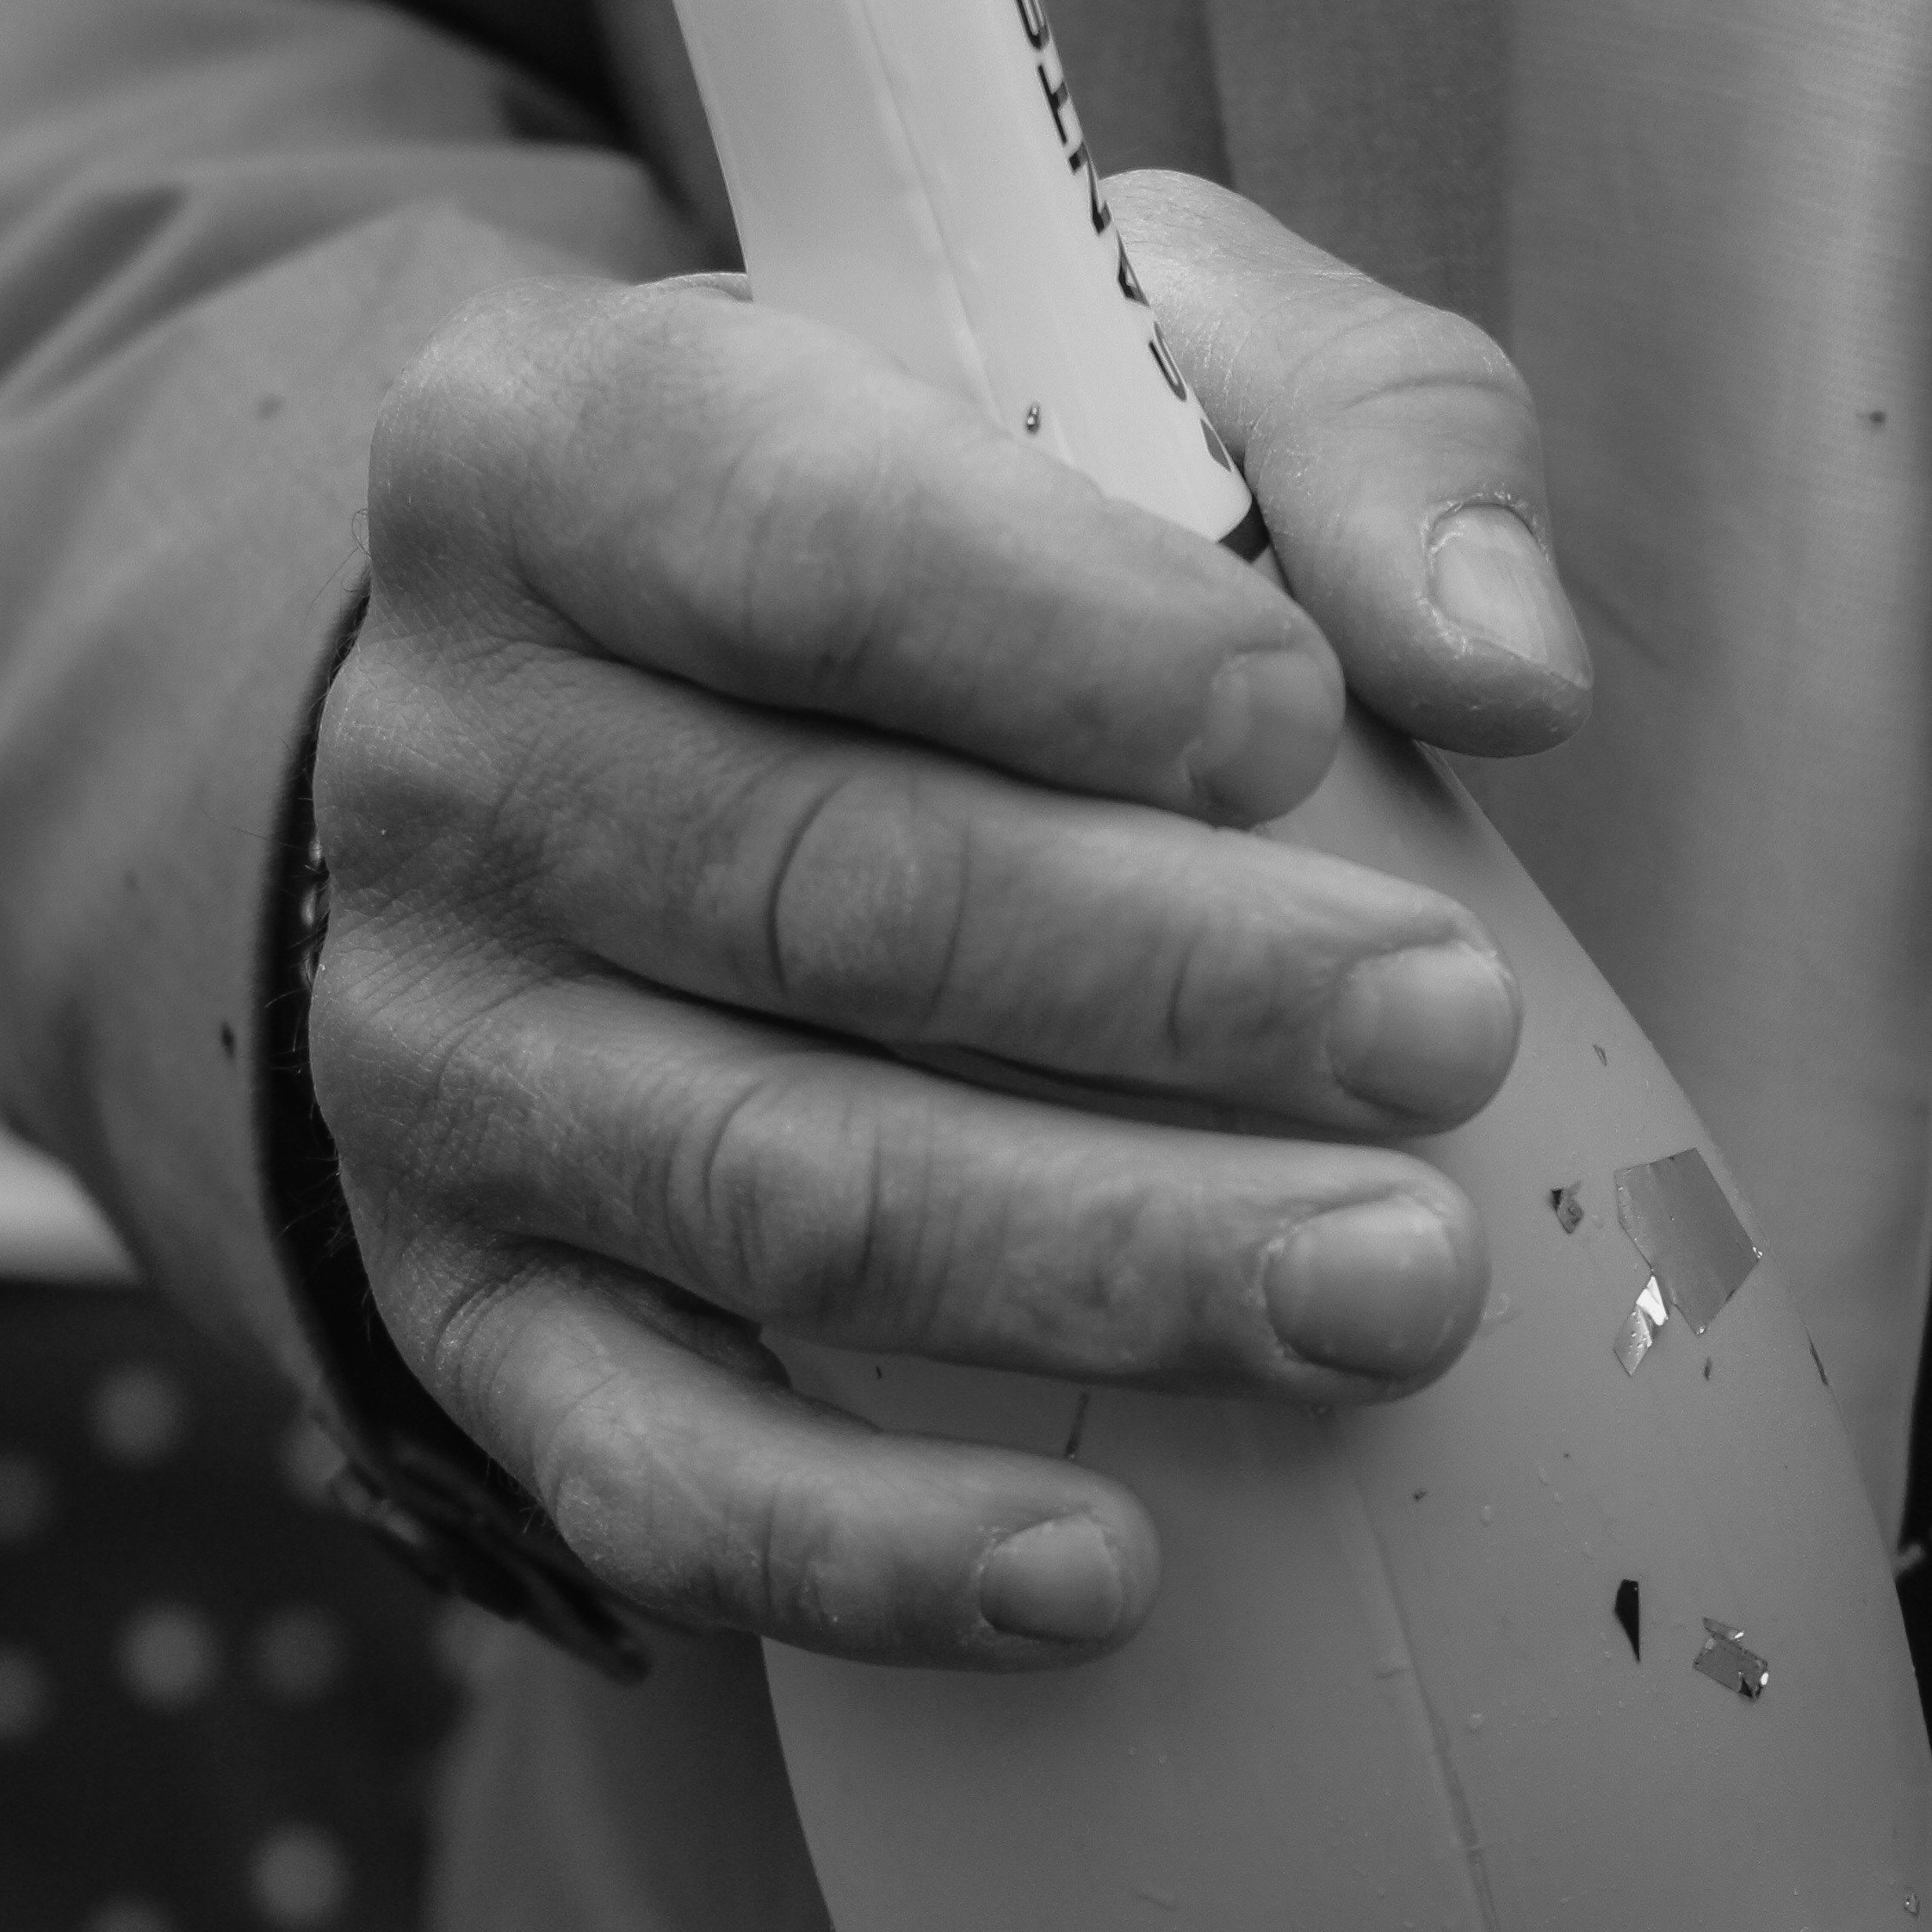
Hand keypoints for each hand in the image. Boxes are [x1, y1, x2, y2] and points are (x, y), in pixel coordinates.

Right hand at [307, 172, 1589, 1660]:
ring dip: (1098, 1260)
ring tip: (1389, 1291)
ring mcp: (428, 1055)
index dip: (1055, 642)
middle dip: (1159, 983)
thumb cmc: (941, 516)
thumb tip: (1503, 668)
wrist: (635, 714)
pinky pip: (646, 1467)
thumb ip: (1344, 434)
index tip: (1300, 729)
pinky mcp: (465, 1307)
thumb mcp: (1128, 353)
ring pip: (771, 1187)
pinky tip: (1100, 1578)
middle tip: (1441, 1034)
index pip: (789, 540)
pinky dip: (871, 1547)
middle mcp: (439, 757)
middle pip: (815, 894)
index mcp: (543, 452)